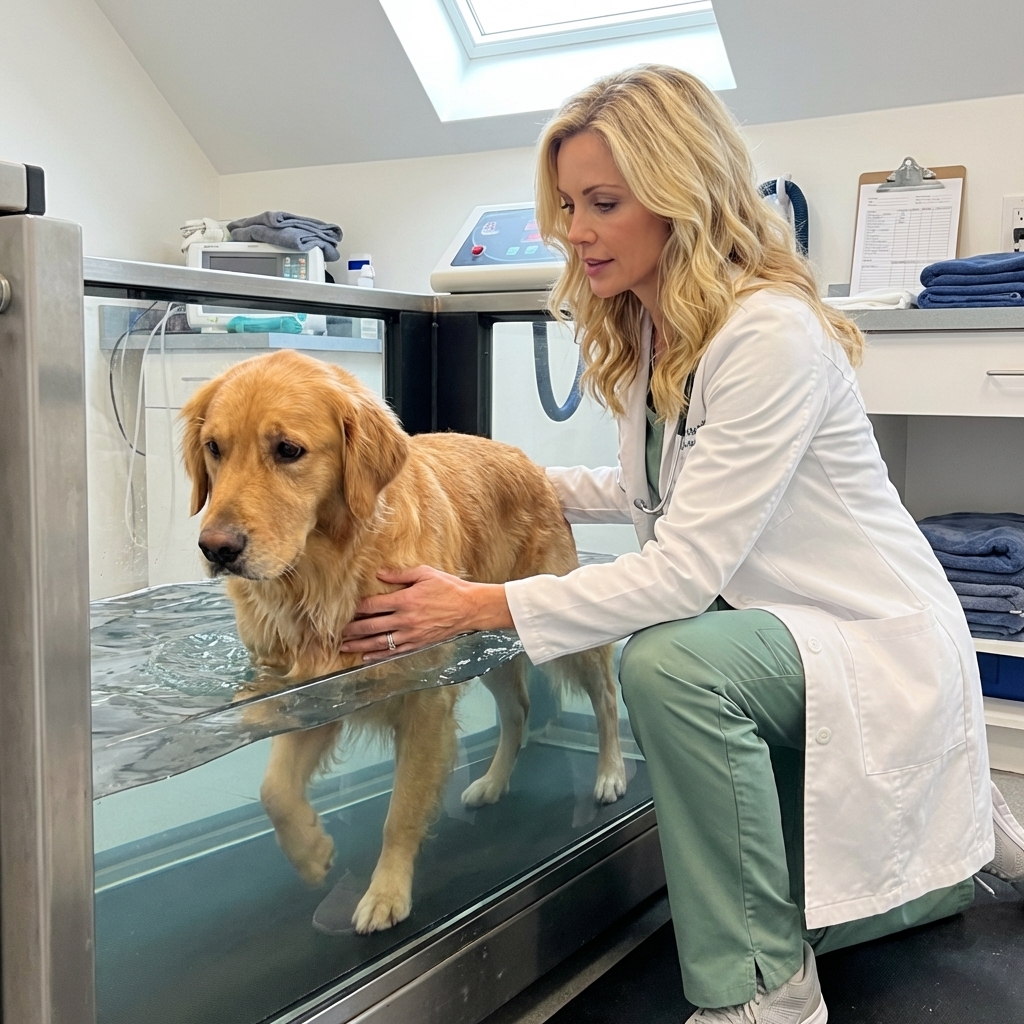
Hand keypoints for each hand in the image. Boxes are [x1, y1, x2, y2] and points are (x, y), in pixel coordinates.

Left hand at [340, 566, 512, 661]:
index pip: (373, 605)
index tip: (345, 611)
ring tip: (344, 647)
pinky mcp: (418, 644)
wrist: (469, 608)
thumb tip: (380, 574)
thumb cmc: (449, 588)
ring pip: (379, 642)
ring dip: (360, 646)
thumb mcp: (426, 574)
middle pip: (371, 626)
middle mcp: (405, 619)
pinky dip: (379, 656)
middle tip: (337, 633)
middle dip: (352, 630)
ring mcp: (411, 634)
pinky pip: (394, 652)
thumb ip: (401, 574)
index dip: (357, 609)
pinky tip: (366, 658)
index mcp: (405, 600)